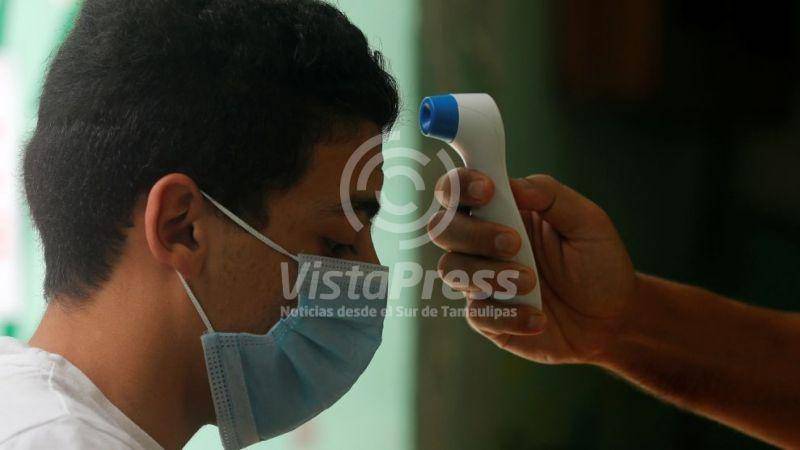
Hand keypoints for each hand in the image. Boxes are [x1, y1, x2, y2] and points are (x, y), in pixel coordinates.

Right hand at [428, 169, 637, 363]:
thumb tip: (513, 184)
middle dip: (474, 233)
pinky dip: (508, 314)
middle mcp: (482, 242)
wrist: (612, 320)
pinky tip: (538, 317)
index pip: (458, 188)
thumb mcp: (587, 221)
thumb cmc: (599, 264)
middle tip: (514, 243)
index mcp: (502, 210)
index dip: (459, 184)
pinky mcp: (486, 316)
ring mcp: (481, 279)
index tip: (486, 190)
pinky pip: (476, 312)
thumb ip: (550, 195)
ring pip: (450, 269)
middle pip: (441, 227)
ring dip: (490, 274)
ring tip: (531, 283)